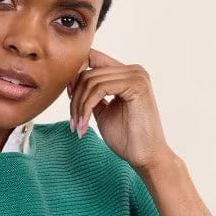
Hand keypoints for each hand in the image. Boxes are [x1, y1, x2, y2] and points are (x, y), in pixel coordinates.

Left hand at [67, 47, 175, 172]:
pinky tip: (84, 123)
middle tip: (72, 121)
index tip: (68, 97)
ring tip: (78, 126)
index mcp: (126, 74)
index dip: (74, 75)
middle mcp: (133, 70)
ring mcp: (136, 76)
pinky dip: (87, 107)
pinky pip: (100, 88)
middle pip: (89, 70)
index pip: (93, 58)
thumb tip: (72, 84)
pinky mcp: (136, 85)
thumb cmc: (127, 138)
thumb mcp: (104, 112)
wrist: (146, 157)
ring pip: (91, 79)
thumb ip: (93, 96)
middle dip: (74, 97)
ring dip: (79, 105)